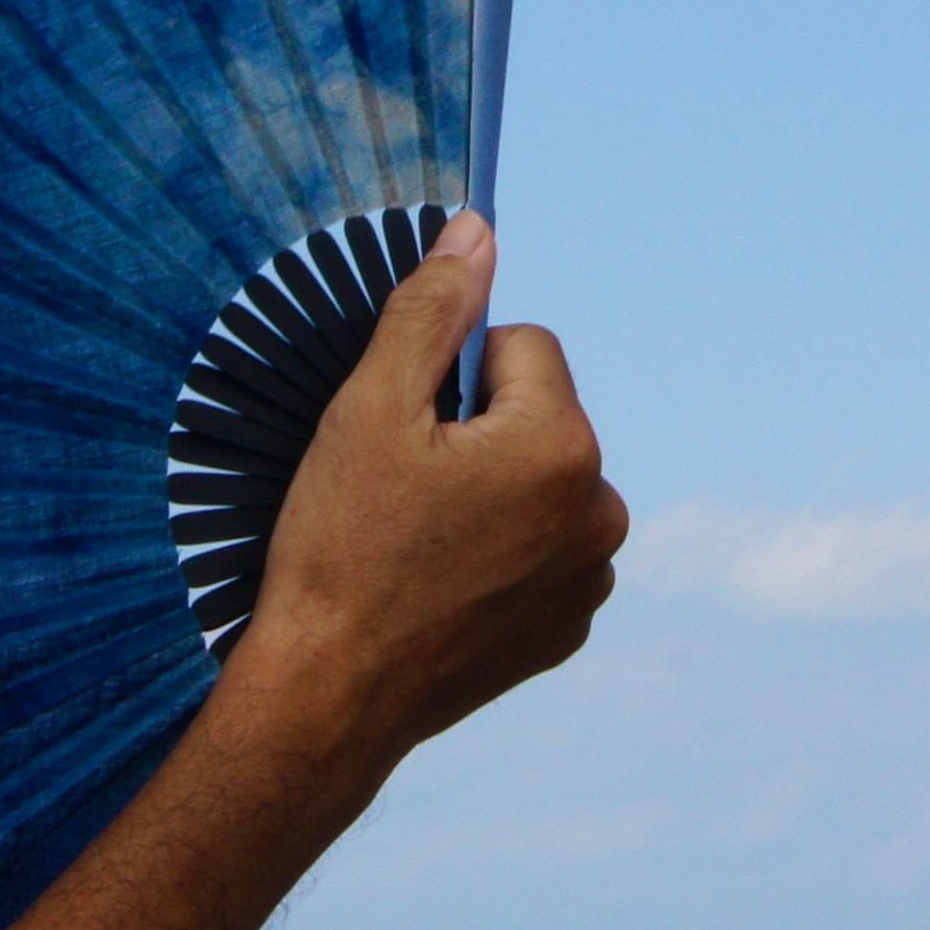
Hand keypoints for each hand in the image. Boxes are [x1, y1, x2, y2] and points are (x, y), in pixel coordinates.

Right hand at [230, 214, 627, 767]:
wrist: (328, 697)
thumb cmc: (341, 551)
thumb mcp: (370, 410)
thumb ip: (432, 311)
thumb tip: (478, 232)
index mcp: (563, 446)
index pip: (523, 347)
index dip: (453, 377)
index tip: (407, 432)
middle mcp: (600, 511)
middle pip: (536, 417)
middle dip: (477, 435)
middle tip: (403, 492)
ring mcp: (588, 579)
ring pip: (537, 484)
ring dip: (489, 494)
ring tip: (417, 543)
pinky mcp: (566, 629)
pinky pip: (539, 552)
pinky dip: (496, 555)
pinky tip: (436, 586)